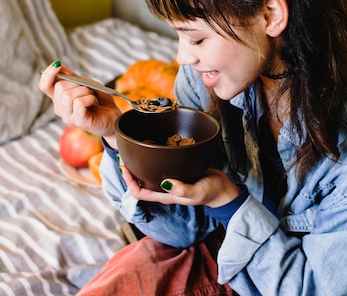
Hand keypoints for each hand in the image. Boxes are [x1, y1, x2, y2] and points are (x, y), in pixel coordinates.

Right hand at [39, 62, 120, 144]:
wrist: (113, 116)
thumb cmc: (99, 100)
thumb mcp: (86, 84)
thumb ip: (71, 77)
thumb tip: (58, 66)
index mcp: (60, 98)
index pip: (44, 86)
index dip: (48, 74)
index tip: (57, 65)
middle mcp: (60, 109)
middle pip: (59, 87)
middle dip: (77, 83)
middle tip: (89, 91)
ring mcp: (68, 117)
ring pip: (68, 95)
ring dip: (86, 91)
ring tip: (93, 98)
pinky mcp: (78, 122)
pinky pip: (79, 102)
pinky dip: (90, 98)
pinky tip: (95, 104)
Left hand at [120, 163, 240, 207]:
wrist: (222, 189)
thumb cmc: (211, 191)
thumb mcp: (197, 191)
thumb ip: (182, 189)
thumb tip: (164, 183)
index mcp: (165, 195)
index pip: (139, 193)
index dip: (128, 181)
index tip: (124, 167)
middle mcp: (164, 189)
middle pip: (139, 183)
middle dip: (130, 172)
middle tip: (124, 156)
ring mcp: (170, 182)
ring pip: (148, 176)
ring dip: (139, 166)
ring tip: (134, 152)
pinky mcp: (176, 173)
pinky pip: (159, 169)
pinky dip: (152, 161)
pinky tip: (154, 151)